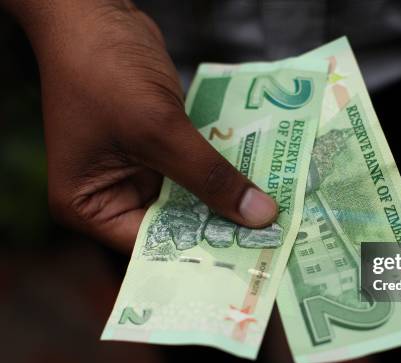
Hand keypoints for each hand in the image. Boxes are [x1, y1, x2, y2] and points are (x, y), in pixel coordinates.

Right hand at [14, 0, 277, 251]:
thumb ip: (209, 176)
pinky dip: (221, 172)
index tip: (247, 264)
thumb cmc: (106, 71)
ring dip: (225, 200)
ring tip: (274, 220)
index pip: (151, 248)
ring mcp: (136, 170)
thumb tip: (260, 217)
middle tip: (270, 246)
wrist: (95, 12)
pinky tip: (260, 183)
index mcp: (90, 206)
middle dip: (218, 229)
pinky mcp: (158, 147)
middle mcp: (112, 194)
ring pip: (190, 197)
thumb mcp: (158, 129)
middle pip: (174, 226)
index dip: (199, 257)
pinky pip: (195, 168)